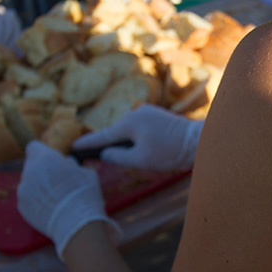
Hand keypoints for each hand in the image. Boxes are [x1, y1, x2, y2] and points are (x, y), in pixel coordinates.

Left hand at [17, 141, 120, 259]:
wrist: (75, 224)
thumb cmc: (84, 194)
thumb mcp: (85, 172)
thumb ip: (71, 164)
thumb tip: (67, 163)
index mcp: (45, 158)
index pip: (34, 146)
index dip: (43, 152)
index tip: (52, 159)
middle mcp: (29, 172)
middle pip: (31, 165)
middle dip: (42, 170)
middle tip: (57, 180)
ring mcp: (23, 191)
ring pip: (29, 182)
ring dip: (38, 186)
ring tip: (55, 197)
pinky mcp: (21, 207)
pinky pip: (28, 198)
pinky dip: (36, 201)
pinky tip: (51, 208)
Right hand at [72, 104, 203, 170]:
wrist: (199, 140)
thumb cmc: (171, 152)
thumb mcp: (140, 160)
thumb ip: (118, 157)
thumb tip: (105, 154)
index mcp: (129, 122)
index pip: (103, 136)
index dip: (87, 143)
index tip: (72, 147)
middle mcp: (136, 112)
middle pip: (115, 133)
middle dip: (107, 145)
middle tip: (93, 158)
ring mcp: (147, 112)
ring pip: (128, 131)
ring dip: (124, 143)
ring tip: (122, 157)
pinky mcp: (157, 116)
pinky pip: (138, 129)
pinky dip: (134, 139)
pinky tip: (138, 149)